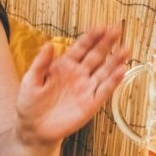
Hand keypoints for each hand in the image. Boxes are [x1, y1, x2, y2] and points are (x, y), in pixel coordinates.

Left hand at [16, 25, 127, 143]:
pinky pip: (105, 90)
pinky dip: (113, 81)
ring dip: (115, 60)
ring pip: (104, 71)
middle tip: (117, 29)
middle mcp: (78, 75)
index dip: (90, 37)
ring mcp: (86, 88)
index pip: (80, 48)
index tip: (100, 26)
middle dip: (106, 43)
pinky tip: (122, 70)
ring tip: (126, 48)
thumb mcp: (30, 81)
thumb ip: (40, 63)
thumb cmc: (30, 104)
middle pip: (95, 56)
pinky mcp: (91, 104)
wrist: (34, 129)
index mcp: (63, 66)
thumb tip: (48, 44)